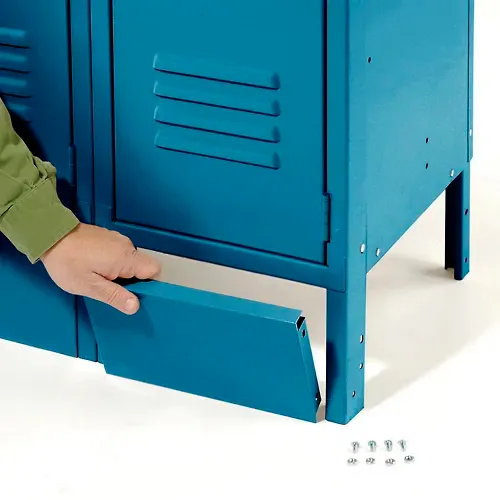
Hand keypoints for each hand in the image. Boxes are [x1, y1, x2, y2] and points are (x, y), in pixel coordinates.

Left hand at [41, 223, 160, 313]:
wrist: (50, 235)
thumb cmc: (67, 262)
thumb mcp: (89, 286)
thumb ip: (114, 296)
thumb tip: (135, 306)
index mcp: (125, 258)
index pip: (154, 270)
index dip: (148, 283)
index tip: (134, 292)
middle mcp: (126, 246)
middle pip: (142, 266)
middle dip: (131, 280)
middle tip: (109, 287)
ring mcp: (118, 239)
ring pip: (130, 260)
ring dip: (120, 271)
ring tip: (97, 276)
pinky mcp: (109, 237)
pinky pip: (120, 253)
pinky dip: (113, 262)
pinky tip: (94, 265)